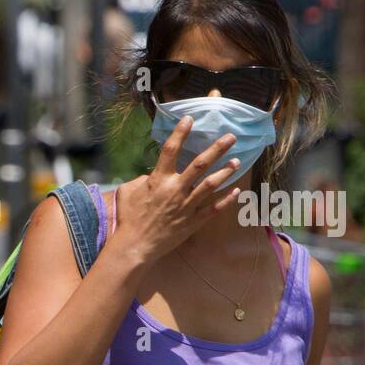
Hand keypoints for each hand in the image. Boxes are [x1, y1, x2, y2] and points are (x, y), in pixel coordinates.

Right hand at [104, 118, 242, 268]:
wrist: (135, 246)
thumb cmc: (128, 218)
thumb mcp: (128, 193)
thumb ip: (142, 179)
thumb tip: (151, 175)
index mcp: (158, 180)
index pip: (170, 150)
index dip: (180, 132)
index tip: (190, 118)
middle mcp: (175, 190)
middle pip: (200, 164)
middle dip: (217, 148)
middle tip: (230, 137)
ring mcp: (186, 206)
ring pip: (211, 185)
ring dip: (225, 172)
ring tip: (236, 161)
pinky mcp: (192, 222)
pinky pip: (213, 209)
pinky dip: (226, 200)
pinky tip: (236, 191)